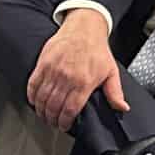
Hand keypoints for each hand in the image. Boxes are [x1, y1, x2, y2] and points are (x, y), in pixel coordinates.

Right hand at [27, 7, 125, 132]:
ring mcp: (53, 70)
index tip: (64, 126)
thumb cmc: (97, 50)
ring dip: (41, 110)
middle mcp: (67, 78)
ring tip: (43, 115)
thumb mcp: (111, 72)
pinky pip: (33, 84)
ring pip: (42, 97)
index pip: (70, 109)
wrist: (84, 28)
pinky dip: (31, 95)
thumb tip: (122, 108)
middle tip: (52, 122)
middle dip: (52, 119)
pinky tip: (33, 101)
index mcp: (84, 82)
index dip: (65, 122)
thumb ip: (115, 93)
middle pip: (54, 106)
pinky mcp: (43, 63)